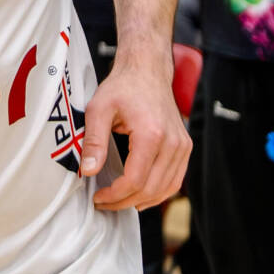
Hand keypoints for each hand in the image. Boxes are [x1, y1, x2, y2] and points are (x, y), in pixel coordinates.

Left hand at [85, 57, 192, 210]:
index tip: (98, 198)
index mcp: (152, 134)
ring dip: (142, 201)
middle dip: (125, 202)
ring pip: (166, 189)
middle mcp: (173, 143)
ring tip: (118, 202)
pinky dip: (158, 192)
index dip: (115, 195)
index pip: (135, 180)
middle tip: (104, 203)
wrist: (147, 70)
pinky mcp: (185, 147)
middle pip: (151, 189)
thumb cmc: (123, 87)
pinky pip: (175, 180)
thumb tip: (88, 170)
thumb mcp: (99, 109)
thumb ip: (93, 141)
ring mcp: (183, 146)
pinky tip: (140, 195)